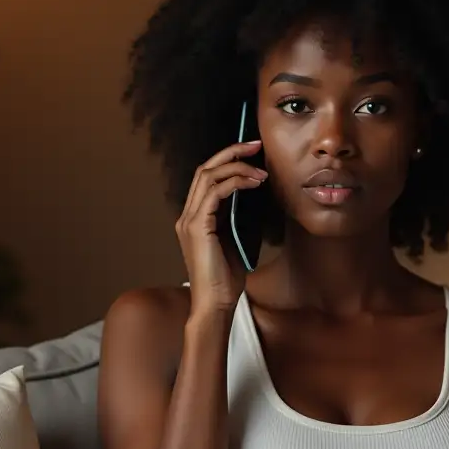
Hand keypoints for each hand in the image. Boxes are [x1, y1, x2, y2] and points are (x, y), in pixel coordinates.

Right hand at [175, 140, 266, 314]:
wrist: (216, 303)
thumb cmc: (226, 279)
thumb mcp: (234, 242)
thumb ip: (235, 220)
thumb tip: (253, 198)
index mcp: (195, 218)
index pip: (207, 177)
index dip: (227, 160)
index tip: (251, 152)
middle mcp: (187, 215)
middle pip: (205, 169)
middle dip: (231, 152)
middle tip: (255, 145)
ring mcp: (189, 220)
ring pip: (208, 176)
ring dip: (236, 166)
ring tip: (260, 169)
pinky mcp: (197, 227)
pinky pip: (215, 193)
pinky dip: (235, 182)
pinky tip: (253, 183)